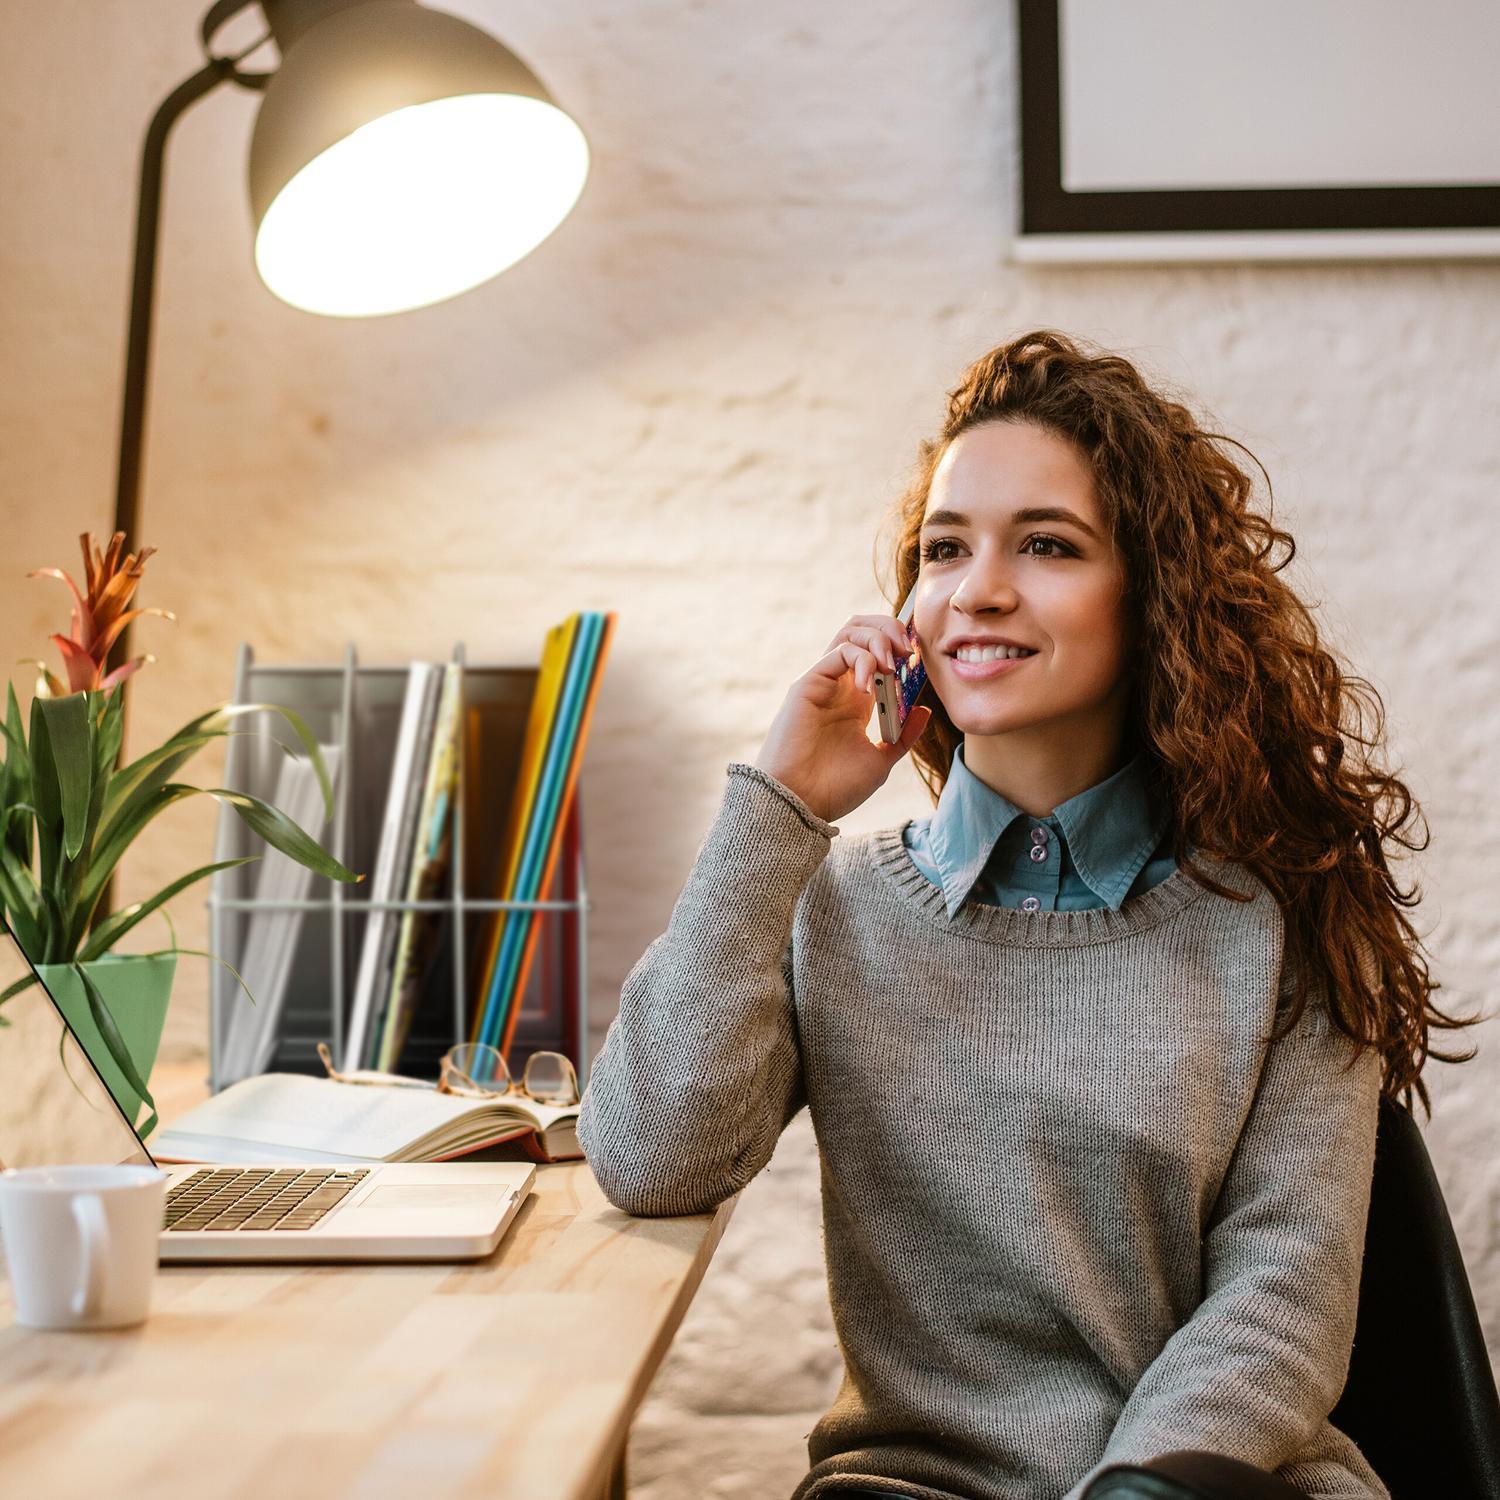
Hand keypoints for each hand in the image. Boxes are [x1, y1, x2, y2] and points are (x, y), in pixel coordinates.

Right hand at [754, 613, 933, 823]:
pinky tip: (868, 687)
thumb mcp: (881, 759)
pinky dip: (863, 659)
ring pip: (850, 631)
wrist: (802, 802)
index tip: (918, 662)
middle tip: (908, 653)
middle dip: (890, 629)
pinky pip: (840, 651)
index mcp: (857, 700)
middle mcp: (840, 684)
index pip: (878, 652)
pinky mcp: (809, 683)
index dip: (901, 647)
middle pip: (863, 630)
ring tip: (891, 664)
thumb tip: (924, 709)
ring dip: (879, 638)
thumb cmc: (835, 787)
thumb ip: (903, 735)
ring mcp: (824, 681)